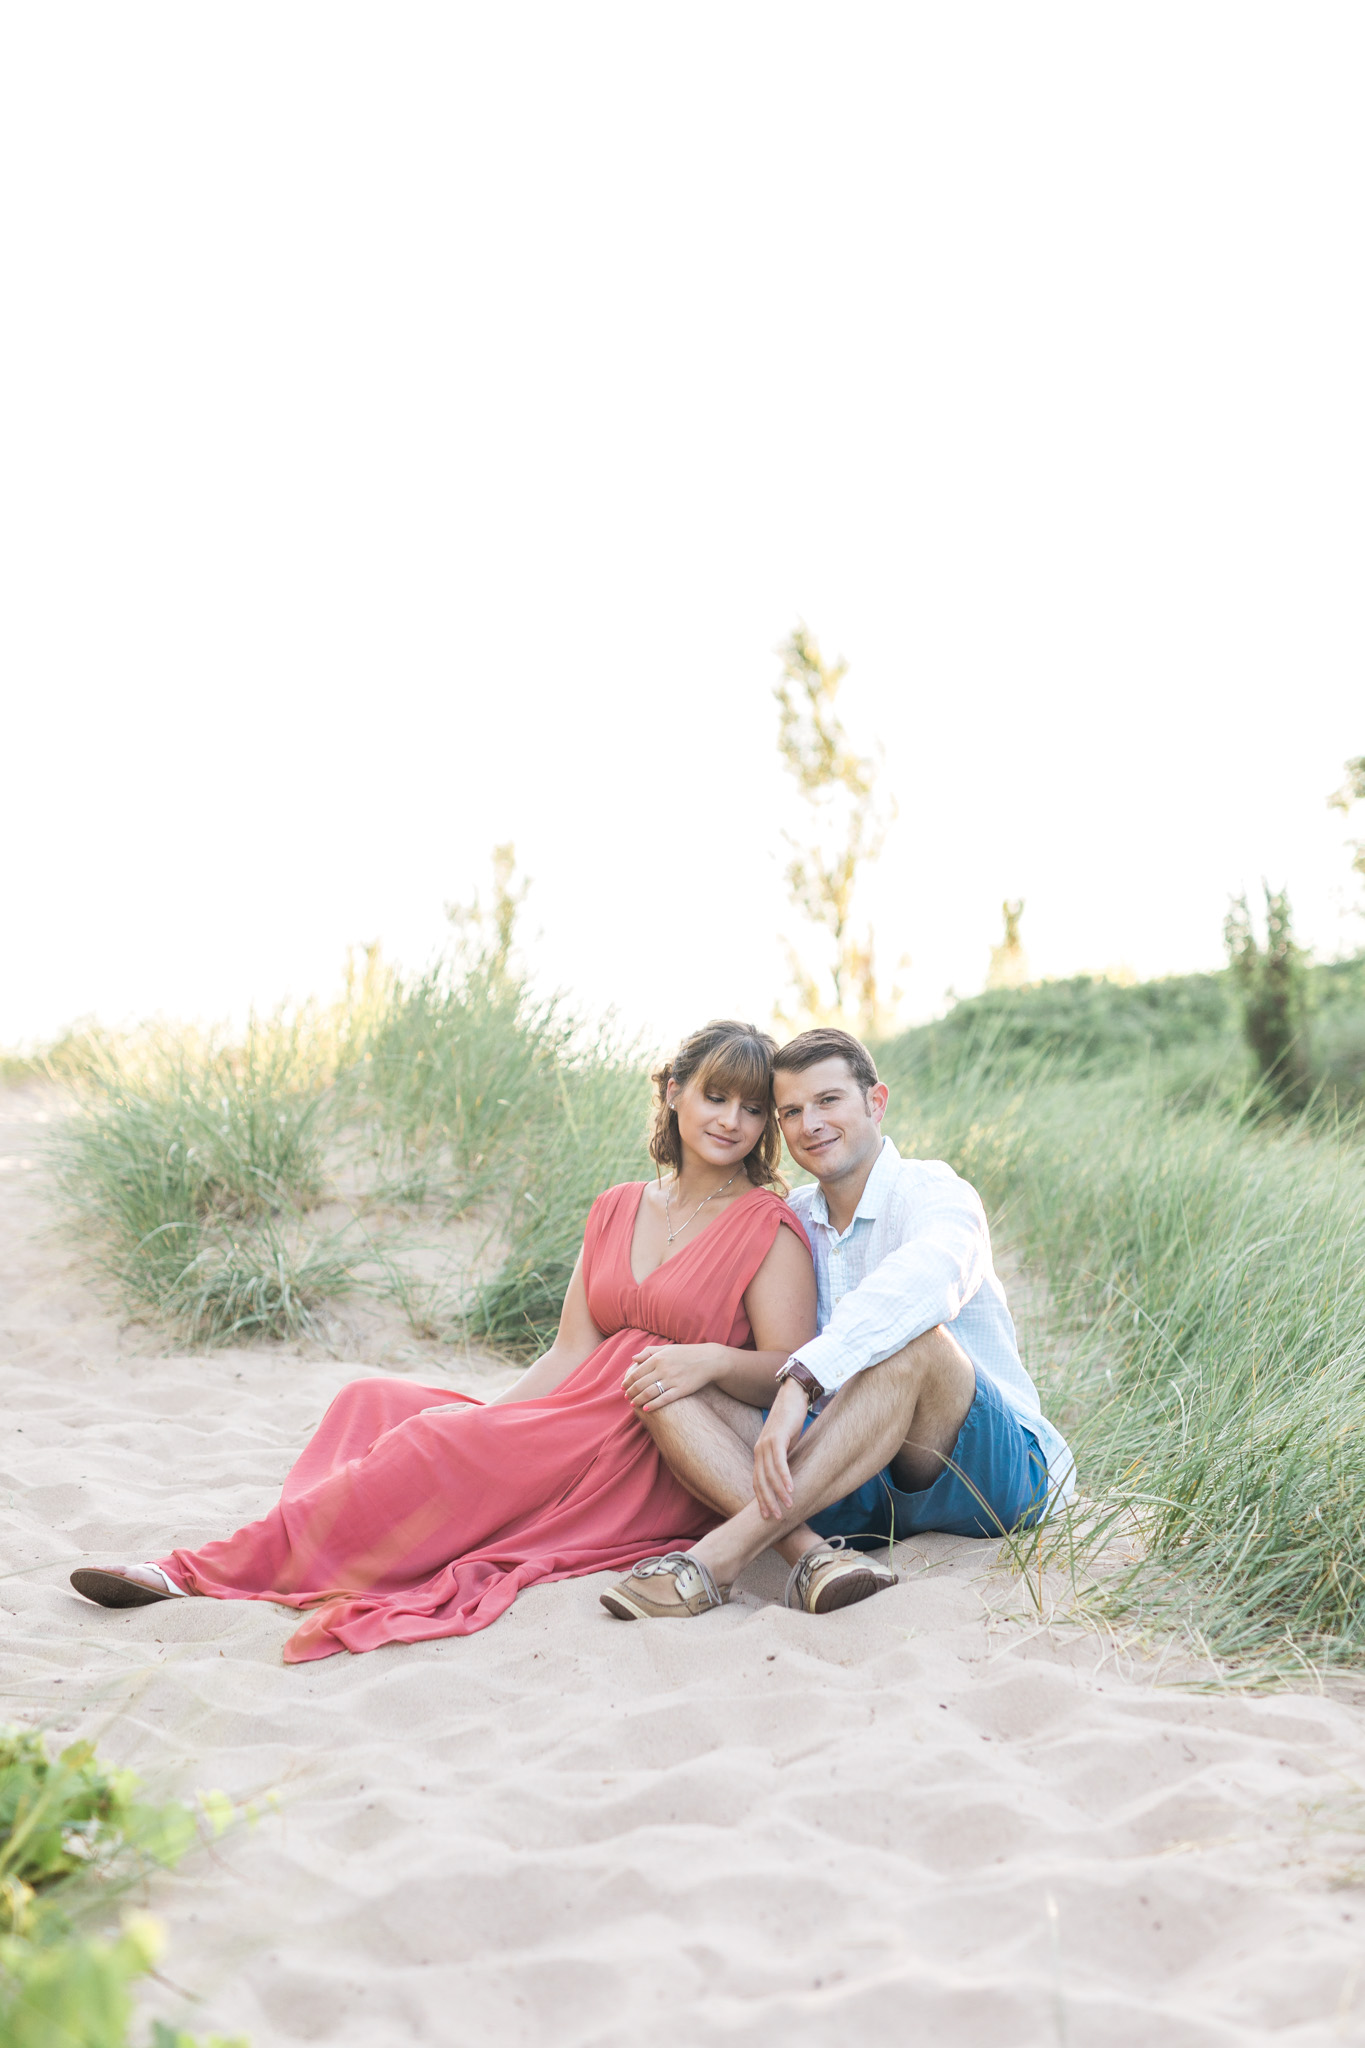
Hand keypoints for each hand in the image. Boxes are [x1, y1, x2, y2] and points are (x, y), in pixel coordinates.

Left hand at [622, 1343, 719, 1411]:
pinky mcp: (681, 1390)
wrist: (708, 1360)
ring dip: (638, 1400)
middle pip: (640, 1384)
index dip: (628, 1382)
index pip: (636, 1372)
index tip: (623, 1387)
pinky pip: (663, 1399)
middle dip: (631, 1392)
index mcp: (658, 1358)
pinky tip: (646, 1408)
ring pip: (649, 1393)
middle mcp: (663, 1369)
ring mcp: (672, 1380)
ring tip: (633, 1404)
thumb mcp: (667, 1349)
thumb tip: (633, 1359)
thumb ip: (649, 1352)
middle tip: (626, 1398)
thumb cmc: (686, 1354)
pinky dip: (652, 1405)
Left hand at [752, 1376, 808, 1519]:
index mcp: (760, 1453)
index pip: (757, 1481)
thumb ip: (785, 1460)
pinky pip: (779, 1461)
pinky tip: (791, 1488)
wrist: (793, 1395)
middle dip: (767, 1502)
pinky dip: (784, 1476)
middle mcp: (759, 1449)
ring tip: (788, 1507)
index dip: (762, 1499)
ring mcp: (766, 1443)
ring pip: (769, 1474)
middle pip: (760, 1481)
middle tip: (776, 1519)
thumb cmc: (791, 1420)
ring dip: (779, 1492)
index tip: (768, 1516)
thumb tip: (789, 1478)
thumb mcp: (787, 1444)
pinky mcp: (777, 1436)